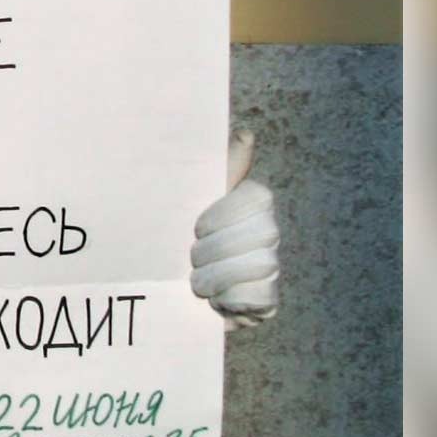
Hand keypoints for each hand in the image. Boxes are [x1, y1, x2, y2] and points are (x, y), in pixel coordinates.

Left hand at [191, 130, 280, 330]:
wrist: (164, 289)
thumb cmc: (176, 235)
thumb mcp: (188, 200)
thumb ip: (219, 169)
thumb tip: (245, 134)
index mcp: (252, 201)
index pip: (257, 196)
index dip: (222, 216)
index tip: (197, 228)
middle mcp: (269, 231)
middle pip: (261, 233)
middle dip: (214, 250)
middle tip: (192, 258)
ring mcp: (271, 267)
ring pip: (260, 266)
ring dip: (216, 278)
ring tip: (198, 282)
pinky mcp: (267, 302)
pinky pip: (258, 299)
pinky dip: (229, 302)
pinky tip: (216, 301)